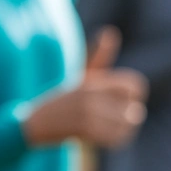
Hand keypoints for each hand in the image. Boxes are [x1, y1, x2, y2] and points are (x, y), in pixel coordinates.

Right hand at [25, 27, 147, 147]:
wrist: (36, 123)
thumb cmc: (63, 99)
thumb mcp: (81, 76)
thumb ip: (99, 56)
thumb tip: (111, 32)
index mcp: (92, 80)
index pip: (135, 86)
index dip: (132, 94)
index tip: (121, 98)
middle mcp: (90, 96)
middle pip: (134, 108)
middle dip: (128, 113)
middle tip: (111, 114)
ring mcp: (87, 115)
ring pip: (128, 124)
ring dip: (124, 127)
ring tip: (108, 124)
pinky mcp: (85, 131)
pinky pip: (117, 138)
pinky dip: (115, 137)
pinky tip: (104, 134)